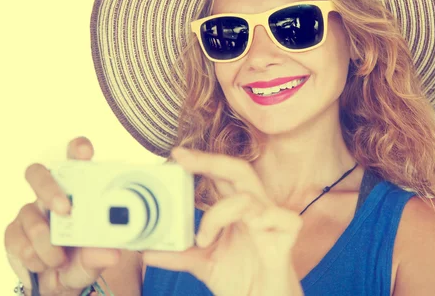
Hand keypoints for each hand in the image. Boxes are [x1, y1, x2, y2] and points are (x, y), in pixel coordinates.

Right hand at [4, 137, 121, 295]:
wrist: (57, 286)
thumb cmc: (80, 261)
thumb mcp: (93, 259)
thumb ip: (99, 254)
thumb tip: (111, 252)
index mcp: (76, 191)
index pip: (74, 159)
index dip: (76, 149)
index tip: (83, 151)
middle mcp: (50, 195)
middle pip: (37, 174)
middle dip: (49, 188)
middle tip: (65, 210)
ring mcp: (29, 212)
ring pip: (28, 214)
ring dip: (45, 241)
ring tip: (59, 260)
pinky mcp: (13, 232)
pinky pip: (16, 238)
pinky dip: (32, 255)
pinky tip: (42, 264)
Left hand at [142, 147, 304, 295]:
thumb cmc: (241, 279)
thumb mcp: (203, 264)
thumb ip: (178, 254)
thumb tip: (147, 251)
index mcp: (236, 209)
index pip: (220, 175)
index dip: (202, 161)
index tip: (176, 155)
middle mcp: (254, 208)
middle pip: (238, 170)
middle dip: (210, 160)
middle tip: (182, 158)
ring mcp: (271, 220)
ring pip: (247, 196)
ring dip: (218, 213)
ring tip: (202, 240)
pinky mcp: (287, 236)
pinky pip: (280, 217)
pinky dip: (264, 217)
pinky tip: (253, 225)